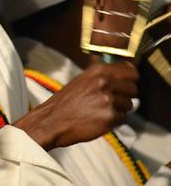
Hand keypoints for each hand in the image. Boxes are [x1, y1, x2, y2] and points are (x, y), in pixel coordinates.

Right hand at [14, 61, 138, 149]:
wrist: (52, 120)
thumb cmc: (66, 101)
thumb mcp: (81, 79)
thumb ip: (101, 73)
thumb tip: (122, 63)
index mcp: (98, 71)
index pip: (131, 71)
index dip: (130, 79)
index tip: (126, 83)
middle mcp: (104, 83)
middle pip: (133, 89)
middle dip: (125, 96)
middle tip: (110, 100)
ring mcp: (108, 100)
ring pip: (129, 105)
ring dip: (119, 109)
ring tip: (100, 110)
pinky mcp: (109, 117)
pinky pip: (123, 119)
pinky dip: (114, 121)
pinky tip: (100, 119)